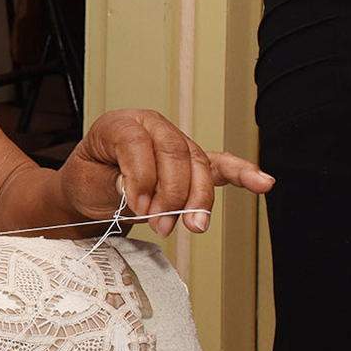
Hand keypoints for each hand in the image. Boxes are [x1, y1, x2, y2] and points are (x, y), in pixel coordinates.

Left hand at [58, 109, 274, 236]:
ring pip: (198, 165)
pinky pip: (219, 166)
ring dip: (197, 199)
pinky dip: (241, 174)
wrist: (90, 190)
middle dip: (172, 193)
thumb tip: (137, 190)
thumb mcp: (88, 182)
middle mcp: (149, 126)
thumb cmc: (88, 181)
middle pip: (174, 153)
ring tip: (192, 226)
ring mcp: (172, 142)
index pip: (137, 143)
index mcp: (119, 124)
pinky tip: (262, 182)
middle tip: (160, 224)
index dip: (140, 176)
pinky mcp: (190, 163)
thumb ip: (113, 184)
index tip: (138, 206)